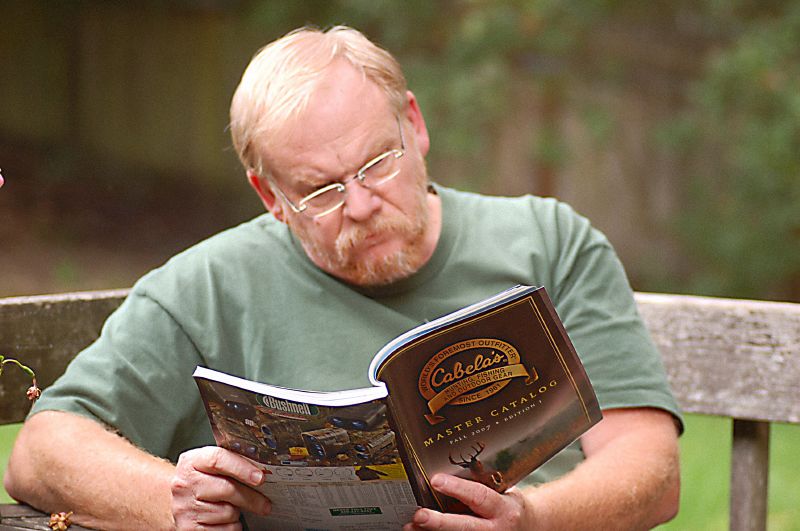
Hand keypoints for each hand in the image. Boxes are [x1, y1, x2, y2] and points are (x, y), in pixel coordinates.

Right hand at [170, 446, 270, 529]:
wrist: (172, 501)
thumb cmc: (199, 480)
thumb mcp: (208, 465)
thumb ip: (230, 462)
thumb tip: (261, 469)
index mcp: (192, 462)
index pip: (218, 460)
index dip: (242, 468)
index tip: (260, 478)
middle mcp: (185, 484)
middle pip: (227, 489)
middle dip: (252, 498)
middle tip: (265, 503)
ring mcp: (185, 507)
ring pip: (227, 512)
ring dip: (237, 512)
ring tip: (234, 508)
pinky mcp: (189, 528)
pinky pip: (224, 530)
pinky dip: (231, 526)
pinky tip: (226, 520)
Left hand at [404, 474, 528, 529]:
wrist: (531, 528)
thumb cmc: (509, 506)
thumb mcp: (503, 491)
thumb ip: (481, 484)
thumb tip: (447, 464)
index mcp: (504, 509)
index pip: (479, 497)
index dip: (457, 488)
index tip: (436, 480)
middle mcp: (496, 529)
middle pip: (465, 527)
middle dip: (440, 523)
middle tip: (419, 515)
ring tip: (410, 526)